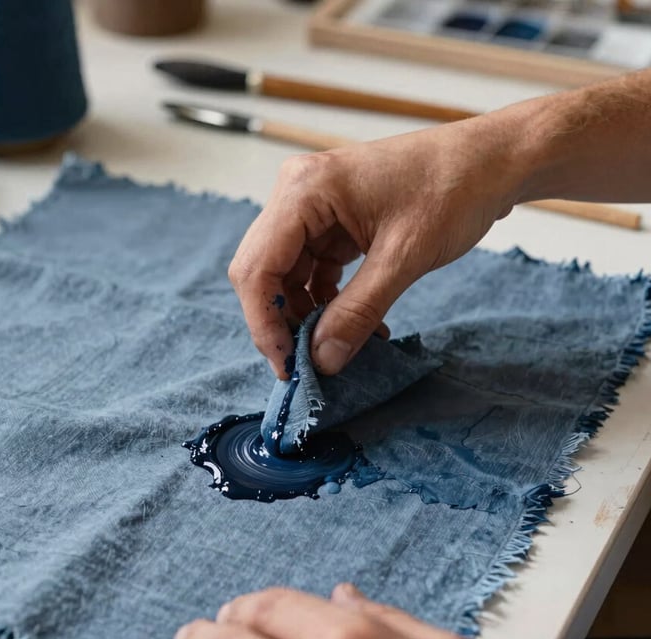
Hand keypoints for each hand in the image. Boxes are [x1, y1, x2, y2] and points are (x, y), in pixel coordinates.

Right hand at [228, 117, 523, 377]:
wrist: (491, 162)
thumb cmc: (453, 189)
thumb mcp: (405, 257)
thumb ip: (358, 311)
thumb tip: (322, 361)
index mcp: (304, 191)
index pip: (256, 269)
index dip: (265, 324)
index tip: (288, 367)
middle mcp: (297, 195)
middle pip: (264, 273)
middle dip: (282, 323)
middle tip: (308, 366)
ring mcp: (313, 209)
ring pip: (287, 277)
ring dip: (308, 316)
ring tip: (341, 348)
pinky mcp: (332, 223)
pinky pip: (314, 272)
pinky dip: (329, 303)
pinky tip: (358, 327)